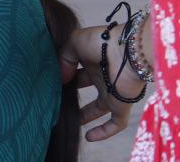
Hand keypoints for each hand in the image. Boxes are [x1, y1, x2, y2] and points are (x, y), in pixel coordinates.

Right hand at [61, 24, 143, 142]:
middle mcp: (102, 77)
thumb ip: (65, 57)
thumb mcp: (75, 41)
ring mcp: (112, 92)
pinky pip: (115, 124)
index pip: (78, 71)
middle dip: (73, 95)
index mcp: (93, 61)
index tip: (52, 82)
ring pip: (99, 108)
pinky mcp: (121, 106)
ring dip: (85, 116)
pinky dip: (103, 132)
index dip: (65, 76)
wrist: (127, 52)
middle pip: (87, 89)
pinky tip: (88, 137)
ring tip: (70, 122)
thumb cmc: (102, 42)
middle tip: (57, 102)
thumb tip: (61, 77)